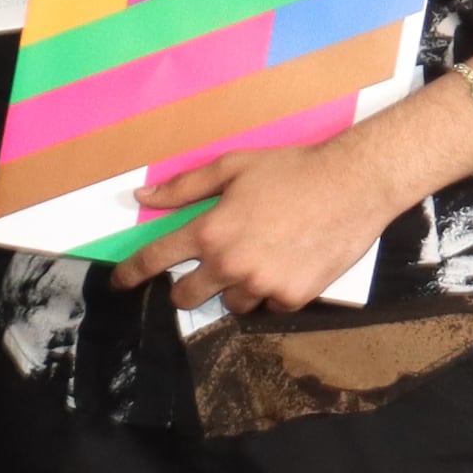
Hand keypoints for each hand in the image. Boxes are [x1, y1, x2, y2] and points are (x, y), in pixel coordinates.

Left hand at [114, 133, 402, 315]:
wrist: (353, 184)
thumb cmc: (291, 170)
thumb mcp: (232, 167)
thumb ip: (185, 187)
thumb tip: (143, 197)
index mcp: (209, 232)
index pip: (156, 260)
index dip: (131, 275)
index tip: (120, 284)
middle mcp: (229, 264)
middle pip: (187, 297)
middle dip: (188, 289)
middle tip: (203, 275)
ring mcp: (263, 284)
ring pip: (232, 304)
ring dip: (235, 290)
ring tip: (257, 263)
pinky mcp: (294, 297)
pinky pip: (271, 306)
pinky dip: (273, 293)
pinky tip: (287, 268)